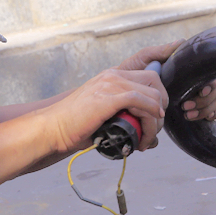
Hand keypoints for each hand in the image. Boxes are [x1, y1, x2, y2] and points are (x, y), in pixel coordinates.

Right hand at [41, 68, 167, 153]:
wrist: (53, 128)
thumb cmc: (75, 126)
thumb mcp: (103, 114)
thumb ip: (123, 117)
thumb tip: (146, 138)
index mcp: (111, 76)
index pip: (148, 77)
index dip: (159, 97)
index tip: (156, 119)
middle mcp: (112, 76)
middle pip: (155, 82)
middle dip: (162, 106)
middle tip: (154, 130)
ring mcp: (110, 84)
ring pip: (151, 94)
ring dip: (156, 119)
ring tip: (148, 138)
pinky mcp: (107, 97)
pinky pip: (139, 100)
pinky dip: (150, 114)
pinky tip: (150, 126)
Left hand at [118, 39, 215, 123]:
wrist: (119, 95)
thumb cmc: (129, 75)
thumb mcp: (141, 61)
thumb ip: (159, 52)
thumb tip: (181, 42)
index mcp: (185, 71)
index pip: (209, 76)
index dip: (210, 85)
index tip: (201, 92)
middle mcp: (192, 83)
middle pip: (215, 91)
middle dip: (204, 101)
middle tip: (186, 107)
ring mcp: (193, 97)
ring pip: (213, 103)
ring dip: (204, 110)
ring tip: (187, 114)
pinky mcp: (189, 111)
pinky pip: (210, 114)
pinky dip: (208, 116)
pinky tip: (193, 118)